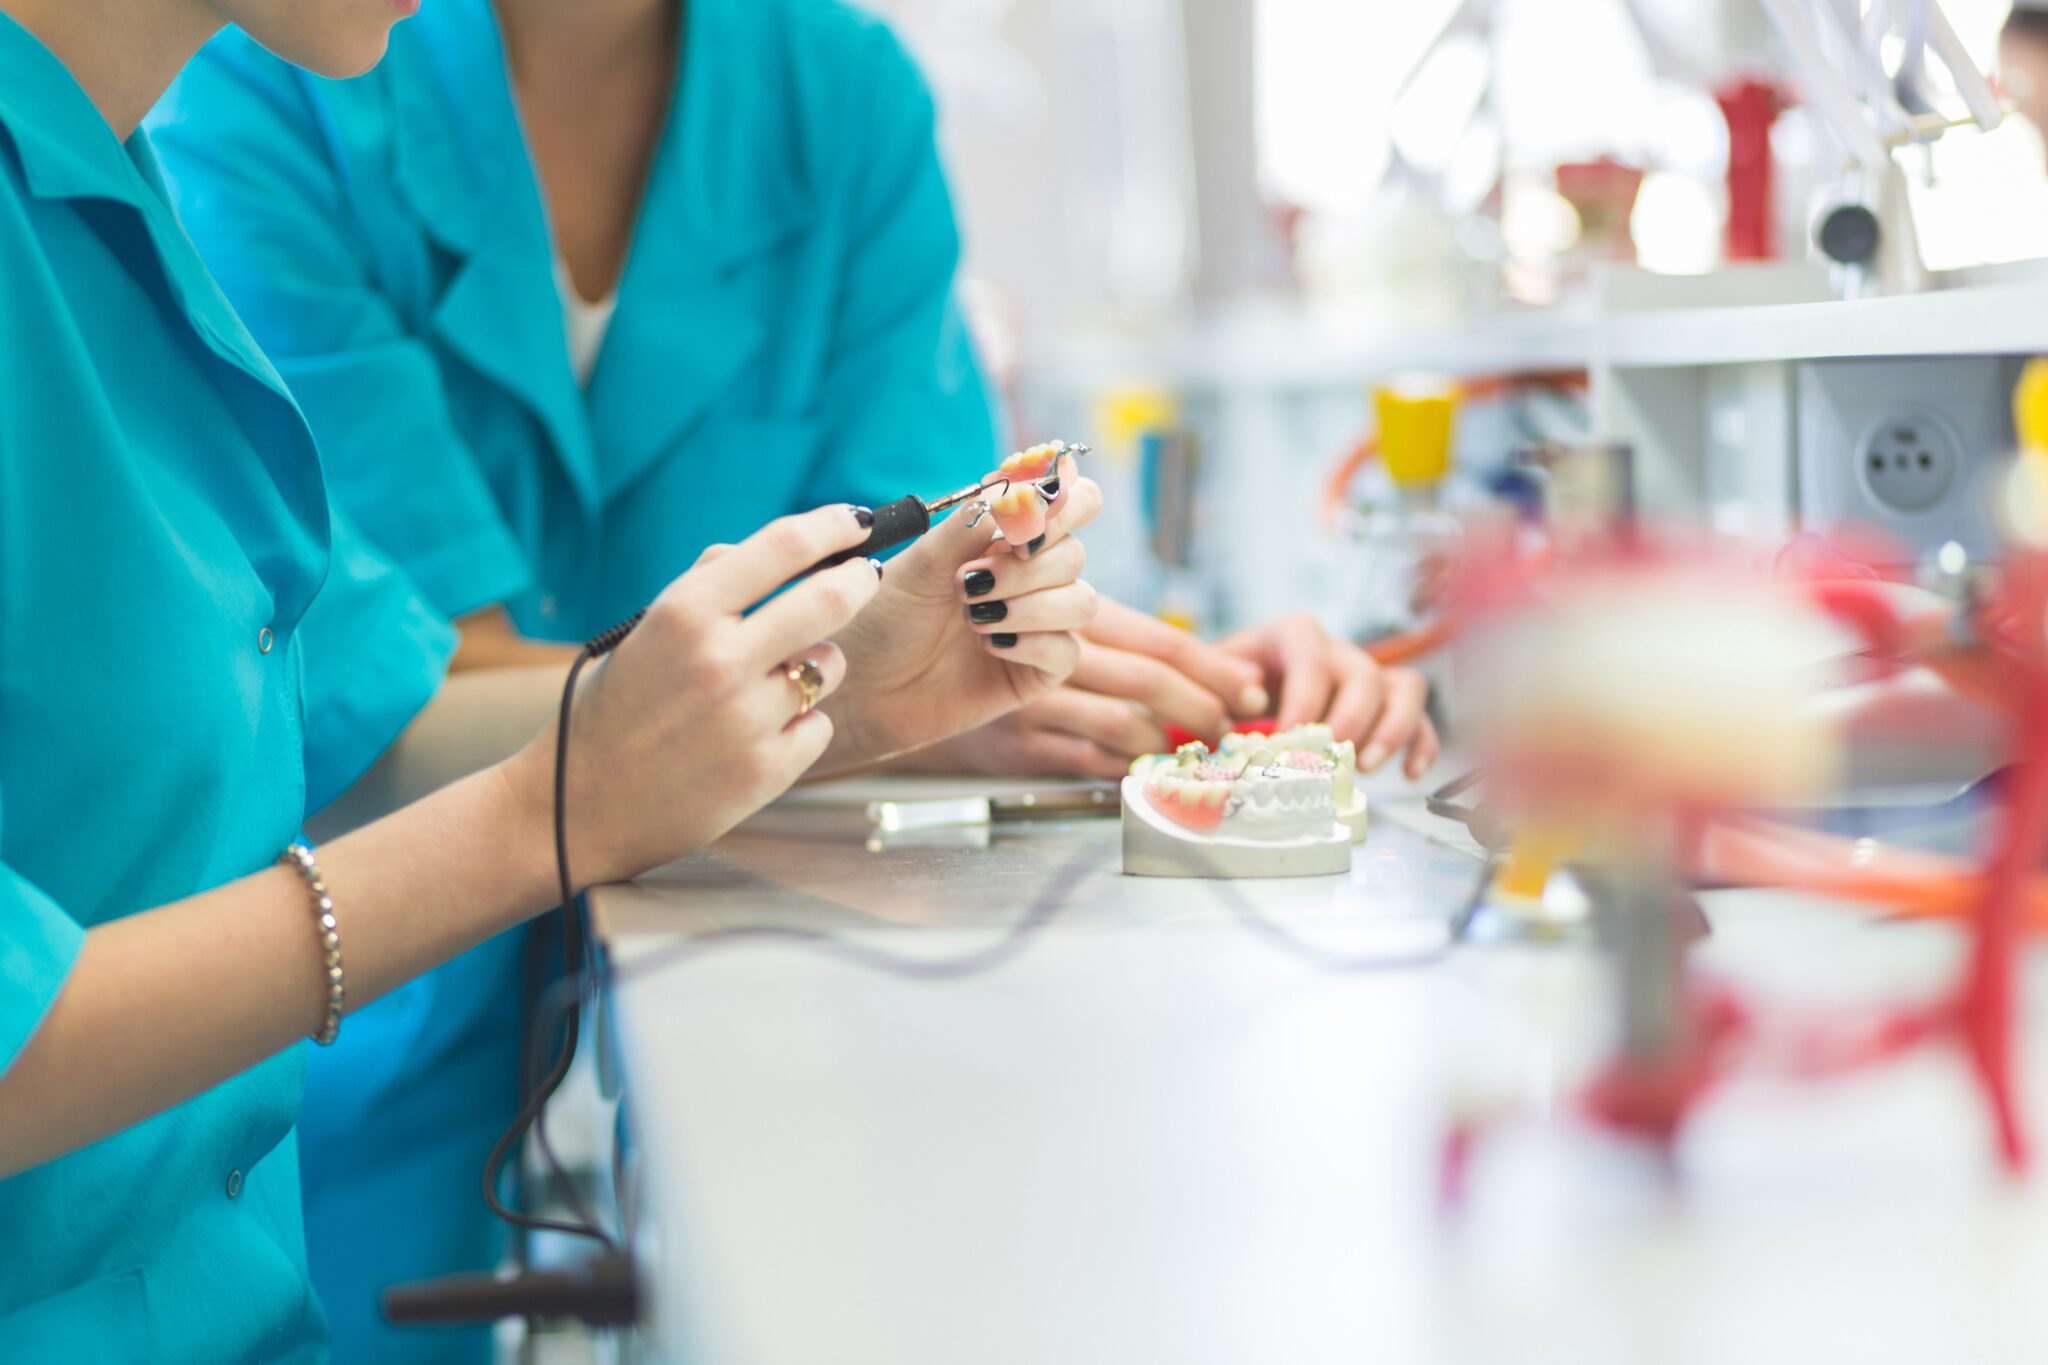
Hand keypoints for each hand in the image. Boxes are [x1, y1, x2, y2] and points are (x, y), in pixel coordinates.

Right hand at [501, 505, 881, 884]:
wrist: (580, 805)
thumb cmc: (618, 706)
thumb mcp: (648, 629)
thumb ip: (713, 585)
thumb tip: (797, 548)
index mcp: (684, 612)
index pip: (784, 546)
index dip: (833, 526)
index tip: (856, 520)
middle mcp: (719, 659)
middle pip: (831, 598)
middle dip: (858, 580)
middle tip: (864, 577)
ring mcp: (746, 718)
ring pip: (829, 665)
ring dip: (816, 666)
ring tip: (771, 685)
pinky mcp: (766, 770)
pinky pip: (819, 724)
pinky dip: (801, 725)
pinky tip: (759, 736)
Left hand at [820, 454, 1103, 769]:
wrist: (862, 685)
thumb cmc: (884, 616)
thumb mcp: (922, 560)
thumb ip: (974, 522)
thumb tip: (1023, 487)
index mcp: (1005, 536)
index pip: (1071, 500)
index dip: (1064, 502)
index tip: (1023, 522)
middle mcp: (1029, 575)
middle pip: (1075, 553)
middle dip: (1026, 566)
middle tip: (968, 582)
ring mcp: (1038, 623)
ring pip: (1082, 601)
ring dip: (1027, 605)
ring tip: (971, 617)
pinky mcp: (1038, 671)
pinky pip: (1066, 650)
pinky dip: (1029, 642)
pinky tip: (989, 646)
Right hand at [934, 600, 1269, 779]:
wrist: (899, 686)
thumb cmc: (983, 651)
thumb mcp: (1041, 623)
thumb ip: (1112, 632)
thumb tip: (1204, 654)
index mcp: (1072, 613)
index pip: (1159, 637)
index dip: (1213, 663)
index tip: (1253, 686)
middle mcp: (1052, 647)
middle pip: (1150, 677)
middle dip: (1205, 705)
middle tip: (1235, 729)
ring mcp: (1033, 699)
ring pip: (1123, 721)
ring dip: (1167, 744)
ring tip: (1193, 754)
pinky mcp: (1015, 743)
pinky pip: (1087, 758)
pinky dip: (1124, 767)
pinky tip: (1143, 772)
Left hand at [1219, 612, 1439, 778]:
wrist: (1239, 693)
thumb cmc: (1227, 687)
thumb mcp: (1212, 678)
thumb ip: (1222, 682)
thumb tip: (1249, 695)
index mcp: (1292, 636)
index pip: (1310, 654)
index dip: (1304, 697)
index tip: (1288, 737)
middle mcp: (1337, 651)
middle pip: (1363, 673)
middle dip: (1349, 720)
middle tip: (1327, 758)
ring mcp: (1367, 677)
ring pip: (1405, 687)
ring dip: (1392, 728)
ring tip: (1365, 765)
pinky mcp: (1387, 705)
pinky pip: (1421, 717)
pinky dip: (1421, 744)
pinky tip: (1408, 774)